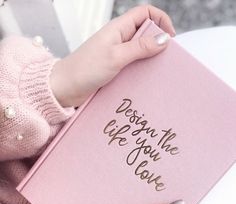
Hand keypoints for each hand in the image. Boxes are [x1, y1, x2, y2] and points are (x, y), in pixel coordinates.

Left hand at [50, 5, 175, 107]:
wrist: (65, 88)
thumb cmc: (85, 69)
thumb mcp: (116, 56)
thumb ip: (139, 48)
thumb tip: (163, 39)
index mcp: (118, 28)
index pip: (144, 13)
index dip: (160, 20)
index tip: (170, 38)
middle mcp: (118, 39)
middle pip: (144, 32)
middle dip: (157, 42)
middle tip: (166, 58)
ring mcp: (116, 54)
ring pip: (139, 50)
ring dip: (149, 58)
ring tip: (157, 70)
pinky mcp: (114, 68)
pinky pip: (132, 65)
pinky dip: (140, 70)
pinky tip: (145, 79)